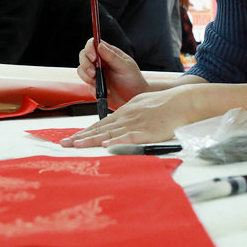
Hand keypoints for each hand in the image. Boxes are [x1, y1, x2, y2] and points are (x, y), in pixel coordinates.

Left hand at [61, 85, 198, 147]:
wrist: (182, 102)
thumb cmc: (164, 104)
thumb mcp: (141, 104)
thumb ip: (129, 114)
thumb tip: (119, 125)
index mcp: (125, 112)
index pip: (100, 124)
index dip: (84, 132)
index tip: (71, 138)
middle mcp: (126, 117)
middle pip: (100, 129)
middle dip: (81, 137)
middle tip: (64, 144)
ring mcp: (135, 124)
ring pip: (110, 133)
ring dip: (92, 140)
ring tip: (77, 145)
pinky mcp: (147, 132)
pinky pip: (129, 137)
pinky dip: (117, 141)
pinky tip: (107, 145)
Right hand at [77, 39, 150, 108]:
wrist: (134, 99)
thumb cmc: (134, 81)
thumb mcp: (125, 67)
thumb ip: (112, 56)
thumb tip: (100, 45)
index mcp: (110, 53)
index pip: (94, 44)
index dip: (90, 48)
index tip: (93, 57)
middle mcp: (101, 61)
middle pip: (84, 56)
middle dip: (86, 64)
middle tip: (94, 73)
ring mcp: (97, 73)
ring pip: (81, 69)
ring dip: (86, 76)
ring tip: (98, 83)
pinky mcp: (94, 84)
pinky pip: (85, 83)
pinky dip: (92, 87)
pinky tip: (104, 91)